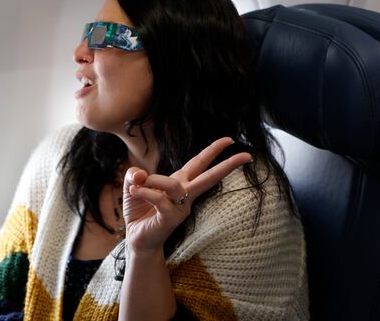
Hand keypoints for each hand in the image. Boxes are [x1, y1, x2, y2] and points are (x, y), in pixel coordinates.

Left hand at [122, 138, 251, 255]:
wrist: (136, 239)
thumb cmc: (139, 211)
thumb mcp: (133, 185)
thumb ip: (134, 174)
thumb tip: (140, 173)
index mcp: (180, 182)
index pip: (199, 163)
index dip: (213, 151)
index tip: (230, 140)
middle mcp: (185, 194)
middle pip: (209, 177)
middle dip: (227, 165)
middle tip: (246, 155)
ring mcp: (181, 208)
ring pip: (174, 185)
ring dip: (154, 180)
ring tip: (137, 183)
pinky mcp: (171, 219)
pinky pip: (159, 200)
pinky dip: (144, 192)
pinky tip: (133, 192)